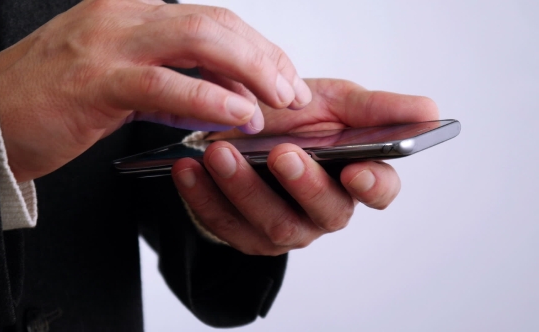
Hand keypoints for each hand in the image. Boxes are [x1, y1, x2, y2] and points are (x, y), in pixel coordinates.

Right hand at [0, 0, 311, 181]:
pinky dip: (209, 98)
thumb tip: (229, 97)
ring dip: (249, 71)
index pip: (212, 19)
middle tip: (292, 92)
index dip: (257, 48)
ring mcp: (109, 43)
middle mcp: (124, 16)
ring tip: (279, 102)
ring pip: (198, 40)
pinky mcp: (96, 81)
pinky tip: (239, 114)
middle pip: (215, 22)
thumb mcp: (128, 82)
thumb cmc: (56, 100)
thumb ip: (177, 83)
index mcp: (133, 11)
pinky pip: (165, 84)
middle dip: (264, 57)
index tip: (283, 79)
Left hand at [172, 79, 437, 255]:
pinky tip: (189, 168)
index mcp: (354, 175)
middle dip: (302, 184)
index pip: (380, 190)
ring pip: (273, 223)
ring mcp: (286, 227)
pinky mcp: (246, 235)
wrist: (246, 132)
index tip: (356, 169)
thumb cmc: (296, 118)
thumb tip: (430, 109)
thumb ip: (376, 108)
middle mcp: (325, 209)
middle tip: (281, 152)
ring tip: (219, 153)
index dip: (372, 185)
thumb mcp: (333, 102)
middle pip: (325, 211)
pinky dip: (204, 197)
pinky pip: (226, 225)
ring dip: (245, 188)